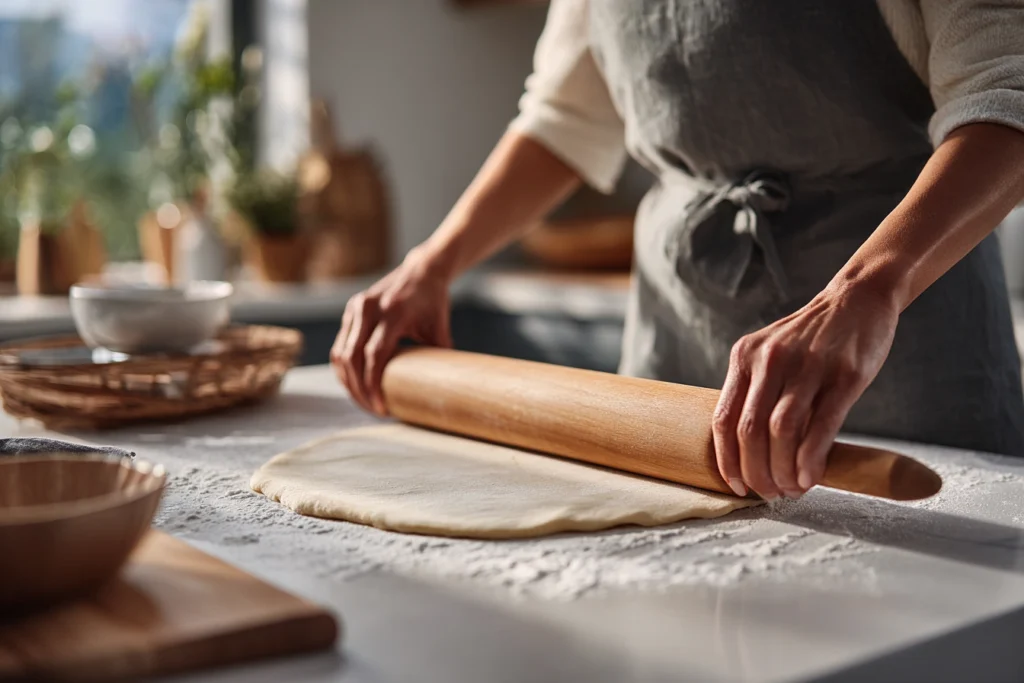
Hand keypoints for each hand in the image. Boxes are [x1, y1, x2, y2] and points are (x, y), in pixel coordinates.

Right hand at [331, 248, 453, 414]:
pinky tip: (353, 384)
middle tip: (372, 410)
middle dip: (359, 389)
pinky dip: (344, 368)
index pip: (375, 354)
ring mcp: (355, 308)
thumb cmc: (432, 302)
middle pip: (352, 357)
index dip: (373, 384)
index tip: (381, 407)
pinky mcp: (349, 312)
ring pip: (341, 353)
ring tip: (362, 401)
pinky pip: (339, 346)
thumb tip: (444, 390)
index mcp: (393, 311)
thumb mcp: (439, 328)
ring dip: (348, 382)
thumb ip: (440, 356)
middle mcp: (369, 308)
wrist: (420, 271)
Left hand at [712, 283, 898, 499]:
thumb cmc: (812, 337)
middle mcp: (770, 360)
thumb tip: (744, 446)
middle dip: (755, 472)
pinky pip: (821, 426)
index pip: (723, 419)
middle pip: (749, 430)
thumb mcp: (770, 353)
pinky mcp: (844, 375)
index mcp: (745, 357)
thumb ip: (755, 389)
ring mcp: (807, 366)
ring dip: (782, 470)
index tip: (736, 485)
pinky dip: (810, 459)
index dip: (727, 460)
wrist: (858, 298)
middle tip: (768, 494)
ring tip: (791, 490)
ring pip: (781, 431)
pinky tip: (809, 477)